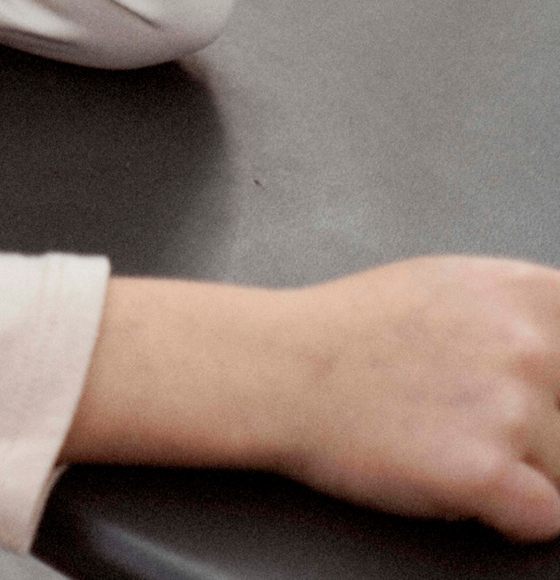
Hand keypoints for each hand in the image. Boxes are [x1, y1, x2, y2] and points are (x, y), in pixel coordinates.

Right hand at [65, 261, 559, 541]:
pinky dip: (507, 515)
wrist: (274, 368)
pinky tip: (458, 481)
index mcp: (531, 295)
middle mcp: (535, 346)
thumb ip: (524, 313)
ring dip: (521, 471)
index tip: (542, 400)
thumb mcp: (453, 285)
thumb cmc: (348, 330)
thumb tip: (558, 346)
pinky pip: (545, 521)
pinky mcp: (485, 472)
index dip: (557, 390)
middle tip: (472, 417)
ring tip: (451, 443)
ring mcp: (512, 409)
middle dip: (539, 430)